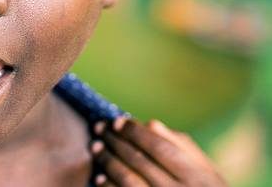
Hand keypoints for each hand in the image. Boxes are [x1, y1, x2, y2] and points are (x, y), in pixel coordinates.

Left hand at [90, 116, 227, 186]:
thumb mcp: (204, 169)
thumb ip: (180, 145)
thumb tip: (150, 124)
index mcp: (196, 175)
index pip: (159, 146)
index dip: (134, 132)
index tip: (116, 121)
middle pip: (139, 161)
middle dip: (115, 141)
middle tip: (99, 128)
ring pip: (127, 180)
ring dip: (107, 161)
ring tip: (95, 148)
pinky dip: (108, 186)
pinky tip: (99, 177)